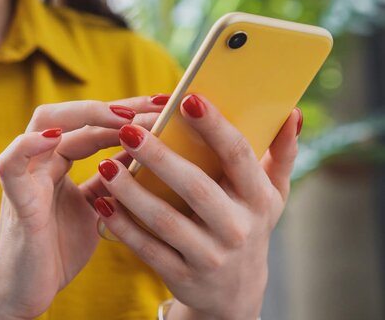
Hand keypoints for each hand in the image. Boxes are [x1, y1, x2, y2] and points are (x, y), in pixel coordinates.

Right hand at [0, 95, 166, 319]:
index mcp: (58, 162)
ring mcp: (26, 176)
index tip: (165, 106)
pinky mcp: (15, 199)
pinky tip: (55, 136)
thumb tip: (146, 153)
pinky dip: (29, 145)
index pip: (93, 124)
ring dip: (85, 115)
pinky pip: (12, 163)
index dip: (128, 112)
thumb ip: (111, 180)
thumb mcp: (96, 209)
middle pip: (71, 114)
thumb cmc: (58, 251)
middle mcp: (41, 161)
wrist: (25, 293)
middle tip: (156, 105)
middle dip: (114, 106)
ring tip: (124, 116)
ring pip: (43, 124)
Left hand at [94, 94, 301, 319]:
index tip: (188, 99)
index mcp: (257, 198)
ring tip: (105, 165)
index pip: (237, 155)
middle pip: (195, 187)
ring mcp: (209, 256)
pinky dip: (123, 226)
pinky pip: (148, 249)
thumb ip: (281, 154)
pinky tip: (102, 203)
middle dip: (160, 157)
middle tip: (128, 129)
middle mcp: (237, 228)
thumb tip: (291, 112)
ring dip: (133, 192)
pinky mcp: (183, 276)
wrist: (235, 295)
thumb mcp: (271, 195)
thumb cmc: (248, 224)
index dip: (214, 127)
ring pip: (166, 220)